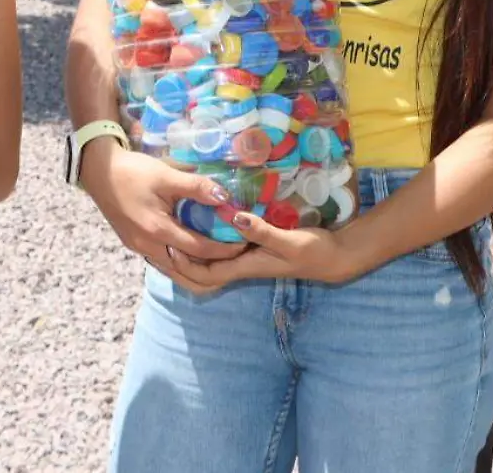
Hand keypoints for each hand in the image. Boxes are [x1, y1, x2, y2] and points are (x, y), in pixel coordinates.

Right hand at [79, 140, 248, 278]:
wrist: (97, 171)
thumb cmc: (132, 171)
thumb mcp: (166, 175)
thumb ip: (196, 187)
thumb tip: (225, 197)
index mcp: (157, 231)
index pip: (200, 249)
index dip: (225, 248)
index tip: (245, 243)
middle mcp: (147, 246)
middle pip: (187, 270)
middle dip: (214, 267)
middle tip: (237, 259)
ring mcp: (138, 248)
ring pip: (173, 270)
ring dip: (196, 269)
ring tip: (220, 262)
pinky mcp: (133, 244)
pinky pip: (162, 262)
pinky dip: (180, 263)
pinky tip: (192, 254)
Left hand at [167, 209, 367, 295]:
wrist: (333, 259)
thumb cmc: (312, 252)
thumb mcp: (288, 240)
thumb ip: (262, 230)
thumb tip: (234, 219)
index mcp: (245, 267)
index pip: (205, 274)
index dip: (183, 265)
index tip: (166, 246)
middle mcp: (242, 266)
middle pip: (202, 274)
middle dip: (179, 264)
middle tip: (159, 242)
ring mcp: (248, 260)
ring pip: (211, 264)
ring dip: (191, 254)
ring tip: (171, 235)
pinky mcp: (255, 251)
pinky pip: (223, 252)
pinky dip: (208, 244)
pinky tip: (202, 226)